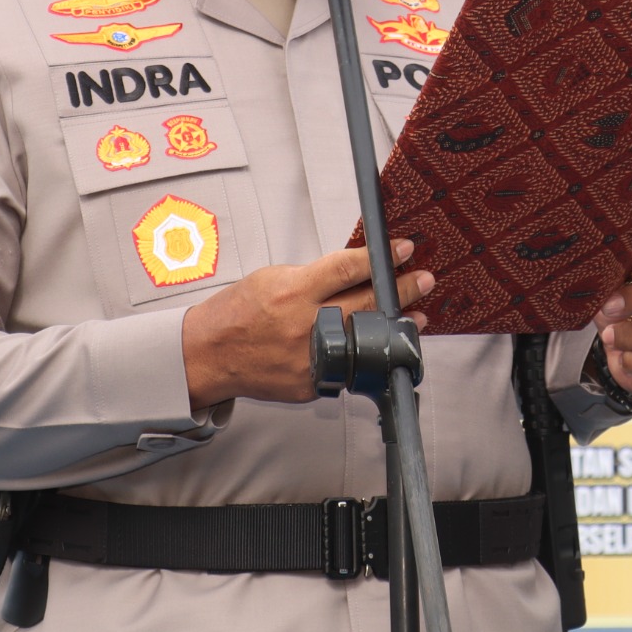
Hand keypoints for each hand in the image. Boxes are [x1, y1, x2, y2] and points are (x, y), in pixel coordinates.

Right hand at [182, 240, 431, 407]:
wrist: (208, 354)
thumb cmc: (237, 313)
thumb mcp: (272, 278)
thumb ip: (314, 277)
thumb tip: (354, 273)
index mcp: (294, 291)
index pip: (349, 268)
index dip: (382, 257)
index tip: (403, 249)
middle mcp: (305, 324)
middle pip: (367, 303)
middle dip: (401, 289)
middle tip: (422, 279)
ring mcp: (311, 357)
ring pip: (366, 339)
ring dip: (394, 325)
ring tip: (415, 315)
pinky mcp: (312, 382)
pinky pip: (347, 365)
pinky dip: (362, 354)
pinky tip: (377, 346)